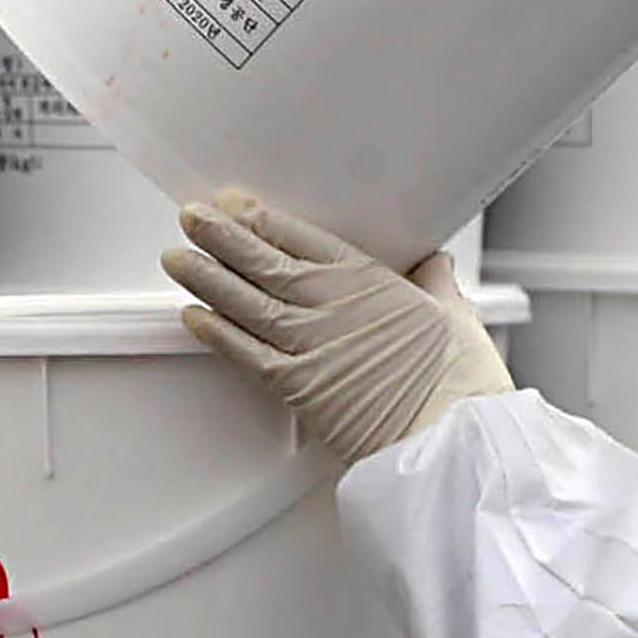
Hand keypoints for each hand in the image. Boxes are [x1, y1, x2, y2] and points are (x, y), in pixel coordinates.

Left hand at [165, 192, 511, 464]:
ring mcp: (310, 345)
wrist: (453, 434)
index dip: (262, 219)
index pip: (301, 239)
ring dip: (206, 277)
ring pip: (245, 302)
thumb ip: (434, 284)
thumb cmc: (459, 381)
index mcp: (369, 281)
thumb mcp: (456, 315)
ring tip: (177, 257)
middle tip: (191, 217)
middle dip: (222, 236)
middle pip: (264, 262)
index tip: (235, 204)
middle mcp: (331, 306)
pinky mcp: (298, 387)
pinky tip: (193, 315)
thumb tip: (434, 264)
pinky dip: (215, 333)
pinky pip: (245, 354)